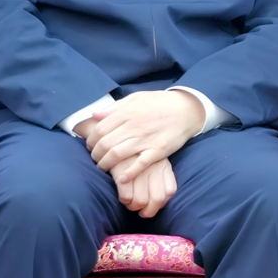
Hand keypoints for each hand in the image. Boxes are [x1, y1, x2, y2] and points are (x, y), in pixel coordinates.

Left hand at [79, 89, 204, 185]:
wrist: (186, 109)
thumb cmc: (160, 103)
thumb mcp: (136, 98)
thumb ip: (115, 107)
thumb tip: (95, 114)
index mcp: (127, 113)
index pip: (100, 129)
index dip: (91, 140)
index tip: (90, 145)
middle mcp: (134, 126)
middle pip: (105, 144)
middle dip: (95, 154)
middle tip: (95, 159)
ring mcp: (146, 139)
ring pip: (117, 154)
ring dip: (106, 164)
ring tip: (103, 168)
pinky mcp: (158, 150)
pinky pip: (140, 164)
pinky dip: (128, 173)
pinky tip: (121, 178)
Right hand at [117, 156, 177, 217]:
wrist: (118, 133)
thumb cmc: (137, 151)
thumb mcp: (154, 159)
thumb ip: (160, 176)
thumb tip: (159, 200)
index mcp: (163, 165)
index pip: (170, 191)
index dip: (161, 203)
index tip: (152, 206)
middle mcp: (153, 168)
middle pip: (157, 199)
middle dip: (148, 211)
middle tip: (140, 211)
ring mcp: (138, 169)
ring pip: (140, 201)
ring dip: (134, 207)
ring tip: (129, 204)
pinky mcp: (122, 170)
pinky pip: (126, 196)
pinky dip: (124, 200)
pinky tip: (122, 197)